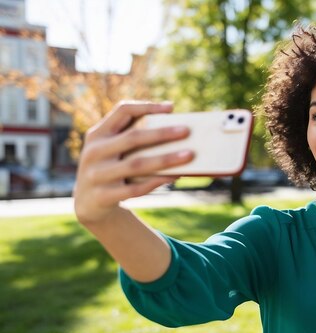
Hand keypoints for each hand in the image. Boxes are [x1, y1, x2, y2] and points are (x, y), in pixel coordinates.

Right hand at [74, 101, 193, 224]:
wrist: (87, 204)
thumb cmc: (109, 168)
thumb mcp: (110, 149)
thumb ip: (131, 136)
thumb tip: (173, 123)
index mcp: (97, 134)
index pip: (122, 111)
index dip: (146, 107)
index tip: (171, 108)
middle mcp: (94, 152)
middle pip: (132, 138)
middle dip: (162, 133)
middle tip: (187, 131)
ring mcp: (96, 175)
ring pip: (136, 165)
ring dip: (166, 159)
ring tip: (189, 155)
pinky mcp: (103, 196)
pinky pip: (135, 189)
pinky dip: (157, 181)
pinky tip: (174, 176)